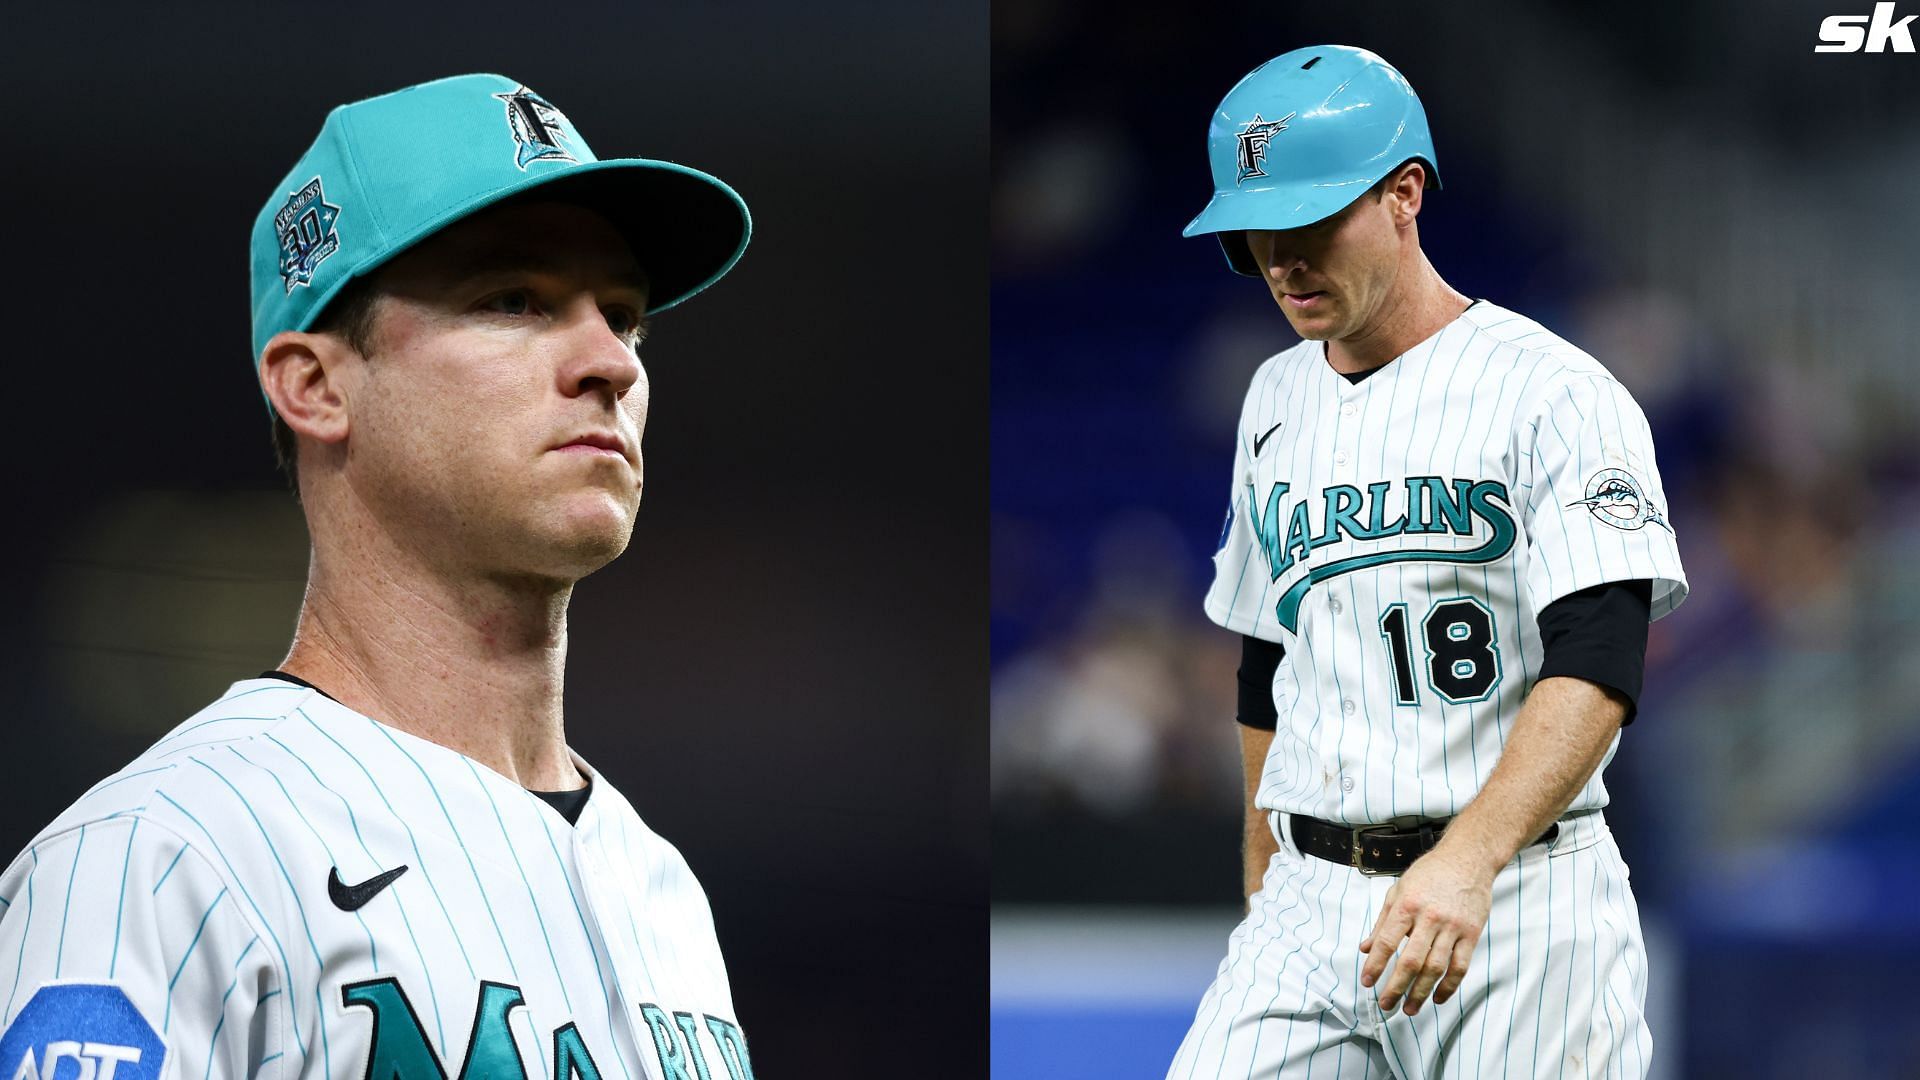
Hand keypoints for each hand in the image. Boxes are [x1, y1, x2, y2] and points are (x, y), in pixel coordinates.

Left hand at [1357, 845, 1494, 1015]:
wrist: (1468, 859)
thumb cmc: (1429, 874)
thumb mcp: (1398, 890)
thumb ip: (1382, 921)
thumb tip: (1366, 948)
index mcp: (1407, 905)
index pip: (1386, 941)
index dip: (1375, 965)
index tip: (1367, 981)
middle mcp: (1430, 918)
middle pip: (1411, 961)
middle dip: (1396, 987)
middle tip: (1386, 1005)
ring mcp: (1453, 927)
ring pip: (1435, 968)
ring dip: (1421, 993)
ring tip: (1409, 1009)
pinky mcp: (1471, 934)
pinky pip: (1460, 966)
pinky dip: (1449, 986)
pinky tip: (1437, 998)